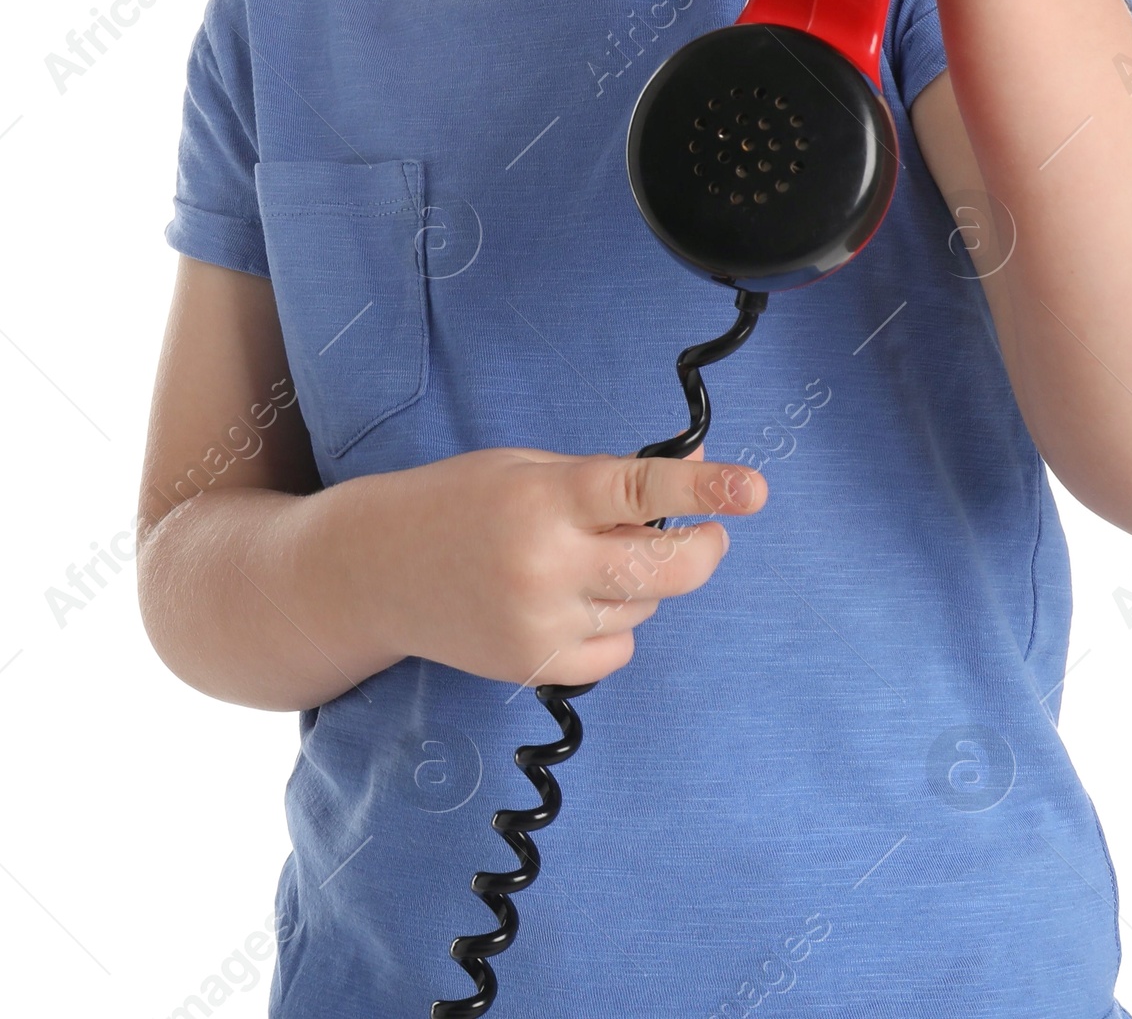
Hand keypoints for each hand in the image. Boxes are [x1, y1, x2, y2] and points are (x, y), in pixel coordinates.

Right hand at [354, 444, 766, 687]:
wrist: (378, 570)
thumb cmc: (460, 503)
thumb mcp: (533, 467)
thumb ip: (614, 476)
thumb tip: (702, 465)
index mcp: (546, 498)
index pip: (640, 489)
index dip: (703, 487)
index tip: (753, 489)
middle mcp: (547, 564)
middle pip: (667, 567)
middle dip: (703, 547)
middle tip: (707, 532)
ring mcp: (542, 623)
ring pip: (645, 608)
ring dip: (639, 584)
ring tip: (582, 561)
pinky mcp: (536, 667)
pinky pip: (618, 652)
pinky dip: (615, 629)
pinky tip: (570, 602)